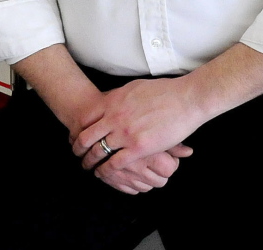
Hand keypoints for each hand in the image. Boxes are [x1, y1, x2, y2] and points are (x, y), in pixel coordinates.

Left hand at [11, 48, 189, 193]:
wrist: (186, 99)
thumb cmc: (164, 91)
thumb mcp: (134, 88)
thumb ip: (118, 97)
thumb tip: (108, 100)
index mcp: (113, 101)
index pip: (85, 118)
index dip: (77, 129)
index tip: (76, 136)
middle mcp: (115, 117)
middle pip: (86, 137)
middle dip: (78, 149)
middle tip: (77, 155)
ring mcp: (125, 133)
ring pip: (97, 152)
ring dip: (90, 162)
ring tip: (88, 167)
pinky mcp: (138, 148)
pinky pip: (114, 164)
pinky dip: (105, 171)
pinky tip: (103, 174)